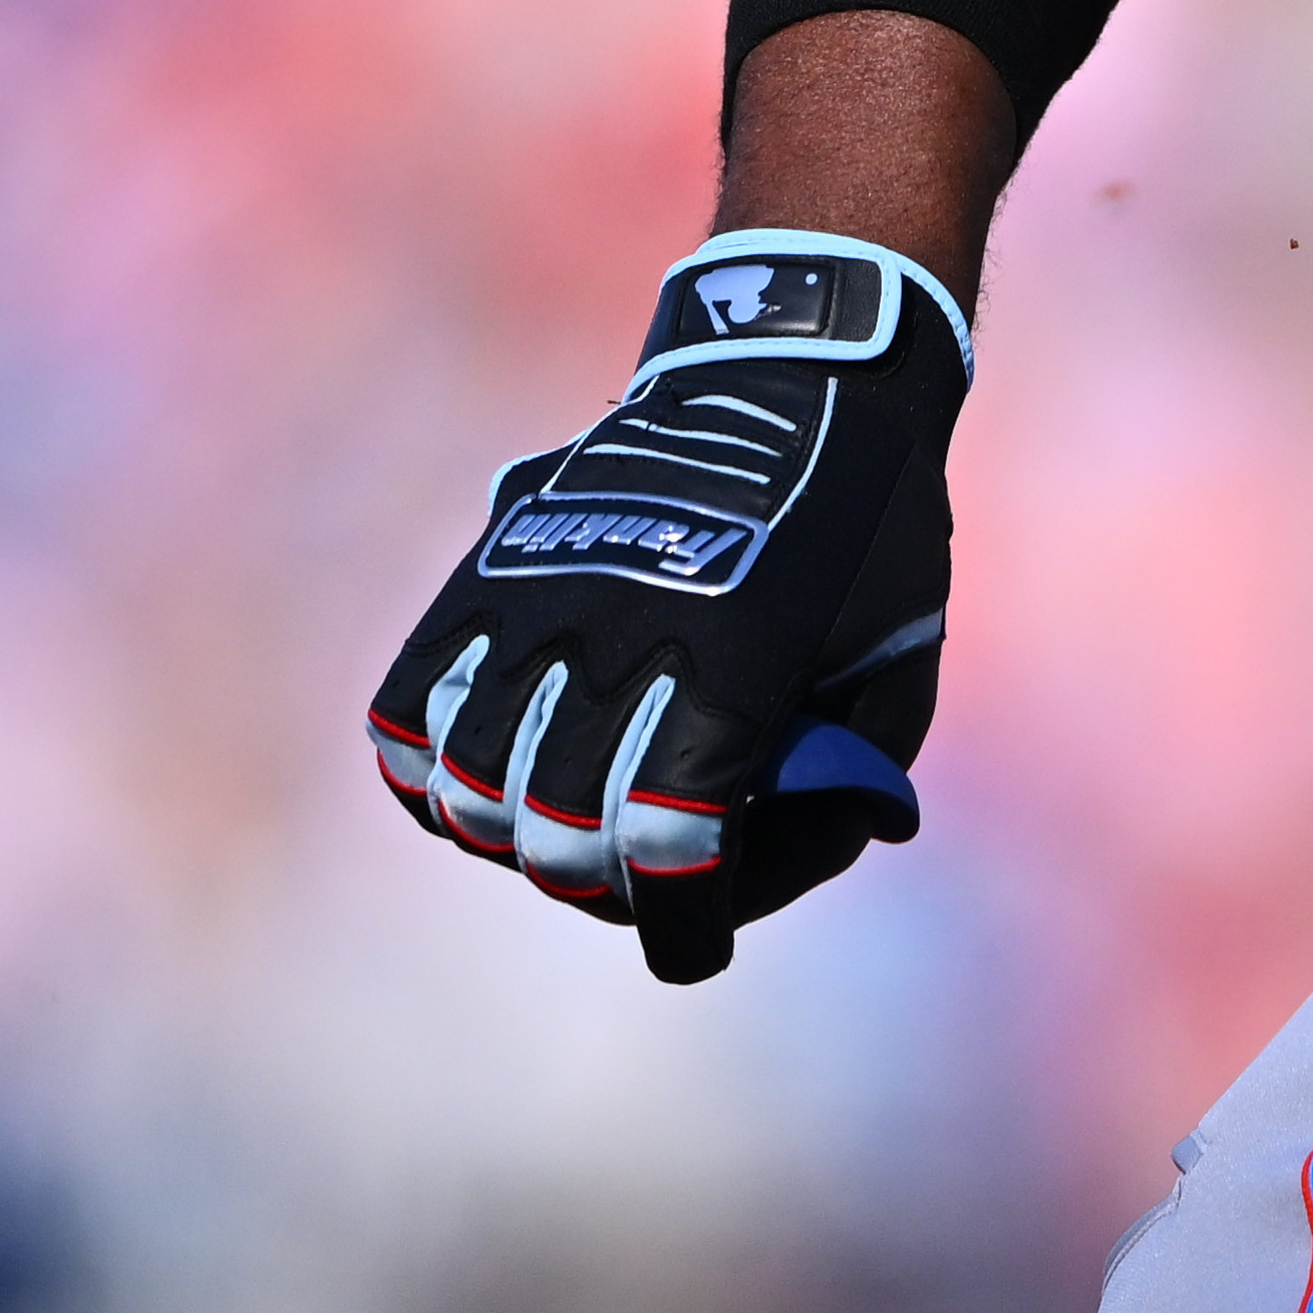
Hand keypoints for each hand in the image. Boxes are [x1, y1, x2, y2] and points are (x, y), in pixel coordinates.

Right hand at [369, 232, 963, 982]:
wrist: (795, 369)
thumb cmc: (869, 536)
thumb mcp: (903, 659)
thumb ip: (838, 782)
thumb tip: (750, 875)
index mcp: (740, 656)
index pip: (670, 841)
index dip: (679, 922)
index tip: (692, 943)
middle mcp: (624, 627)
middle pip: (561, 827)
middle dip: (608, 883)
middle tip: (647, 877)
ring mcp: (540, 594)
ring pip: (470, 782)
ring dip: (519, 834)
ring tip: (568, 826)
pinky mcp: (487, 570)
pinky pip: (409, 707)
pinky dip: (431, 771)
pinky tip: (484, 784)